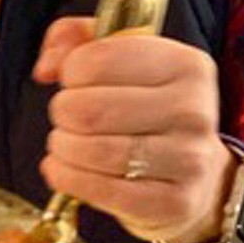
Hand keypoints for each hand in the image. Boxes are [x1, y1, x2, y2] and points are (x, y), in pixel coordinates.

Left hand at [33, 16, 236, 242]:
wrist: (197, 176)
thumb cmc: (150, 112)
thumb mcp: (122, 60)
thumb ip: (76, 40)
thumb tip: (46, 67)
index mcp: (186, 64)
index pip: (99, 59)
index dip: (71, 72)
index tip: (75, 82)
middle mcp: (193, 110)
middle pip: (89, 109)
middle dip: (63, 113)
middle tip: (67, 117)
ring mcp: (188, 159)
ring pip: (92, 151)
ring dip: (62, 148)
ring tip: (64, 144)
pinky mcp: (174, 202)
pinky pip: (100, 189)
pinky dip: (68, 178)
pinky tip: (62, 170)